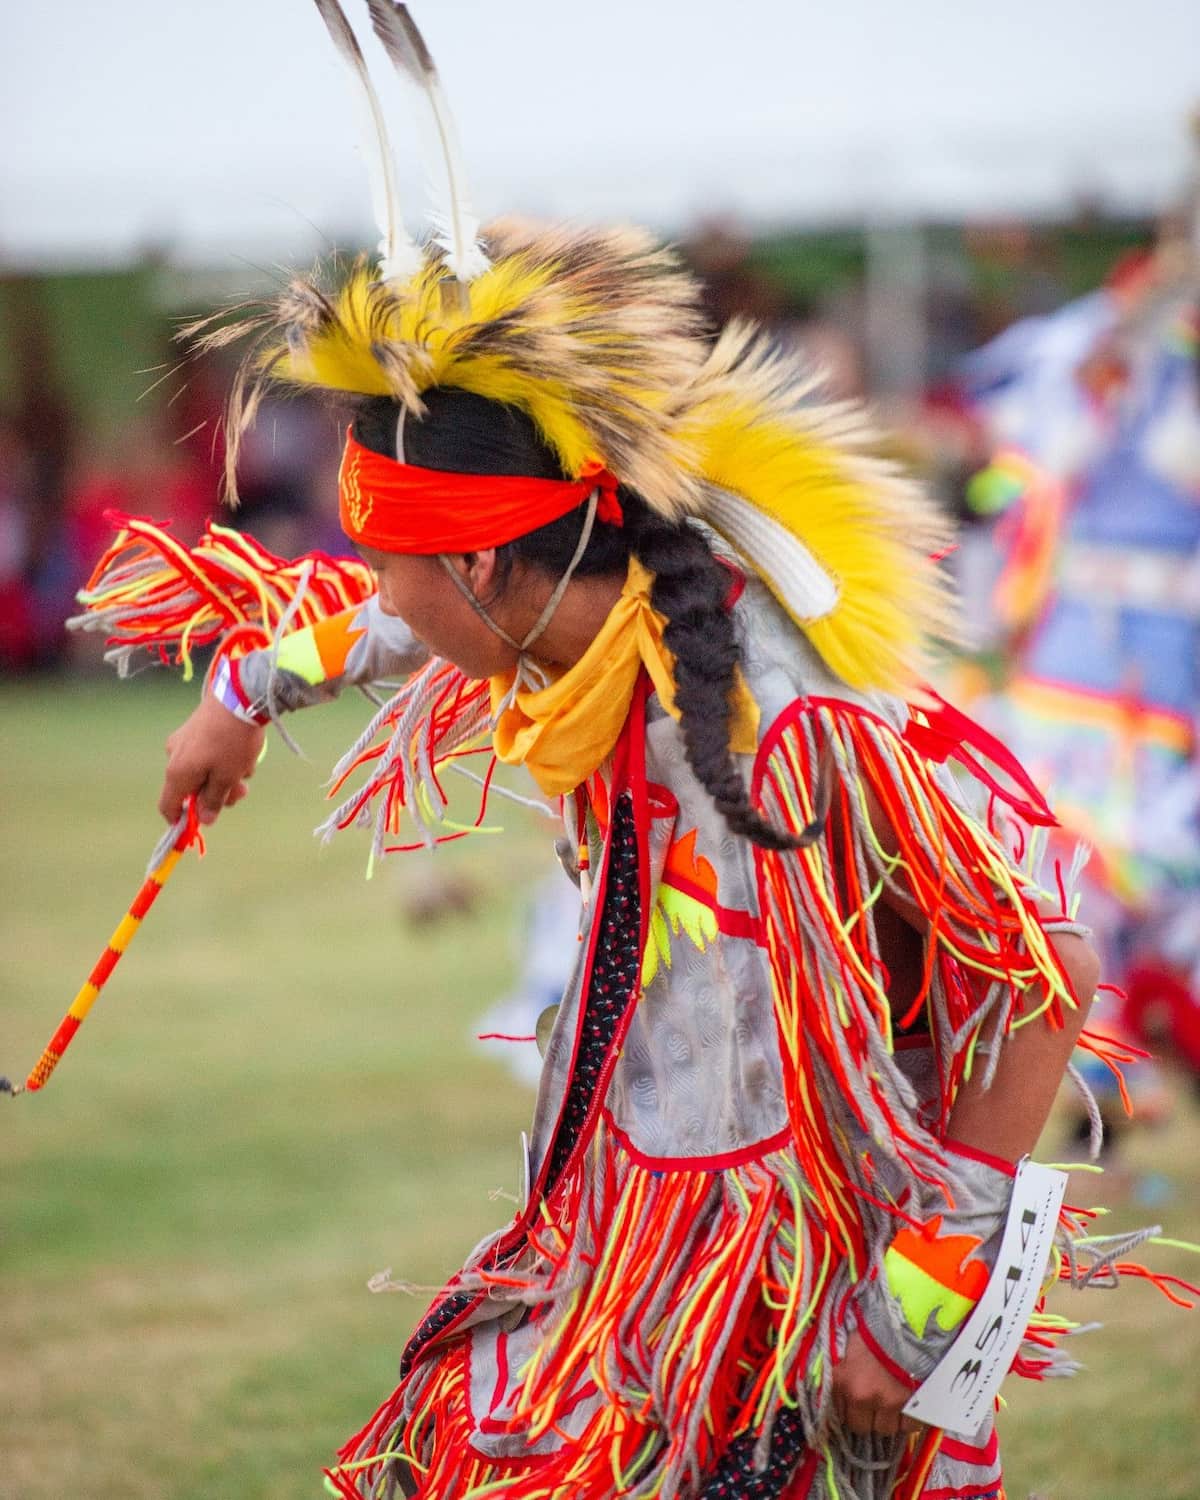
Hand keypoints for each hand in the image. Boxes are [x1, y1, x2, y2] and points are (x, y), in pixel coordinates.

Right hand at [160, 694, 265, 825]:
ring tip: (248, 767)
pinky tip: (245, 753)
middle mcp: (174, 757)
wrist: (239, 697)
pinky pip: (209, 754)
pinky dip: (226, 759)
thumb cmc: (232, 742)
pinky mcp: (197, 729)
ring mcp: (184, 741)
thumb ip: (213, 800)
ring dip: (226, 776)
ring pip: (204, 771)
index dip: (181, 820)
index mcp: (177, 773)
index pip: (168, 806)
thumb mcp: (227, 777)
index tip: (200, 825)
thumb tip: (204, 819)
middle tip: (242, 791)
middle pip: (191, 789)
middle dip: (217, 794)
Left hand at [831, 1330, 923, 1437]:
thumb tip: (841, 1392)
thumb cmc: (874, 1328)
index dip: (850, 1410)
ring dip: (890, 1419)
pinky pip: (910, 1427)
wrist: (906, 1319)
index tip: (857, 1405)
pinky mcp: (913, 1405)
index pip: (841, 1415)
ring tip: (895, 1402)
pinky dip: (910, 1418)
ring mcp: (889, 1403)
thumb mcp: (848, 1346)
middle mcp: (862, 1396)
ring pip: (887, 1429)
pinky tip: (910, 1403)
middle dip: (868, 1418)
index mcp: (843, 1380)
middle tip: (877, 1404)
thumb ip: (842, 1372)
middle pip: (862, 1428)